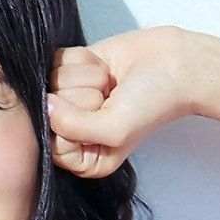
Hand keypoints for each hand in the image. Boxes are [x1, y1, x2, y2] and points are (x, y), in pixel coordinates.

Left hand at [46, 25, 193, 178]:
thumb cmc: (151, 104)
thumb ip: (73, 127)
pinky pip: (58, 60)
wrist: (175, 64)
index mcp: (83, 159)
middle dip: (84, 99)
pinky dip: (83, 60)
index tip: (101, 117)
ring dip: (86, 78)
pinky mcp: (72, 69)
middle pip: (49, 110)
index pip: (52, 144)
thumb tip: (45, 104)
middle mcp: (72, 131)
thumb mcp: (114, 129)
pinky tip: (104, 69)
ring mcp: (70, 98)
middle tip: (110, 99)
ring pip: (52, 82)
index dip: (73, 125)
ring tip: (110, 84)